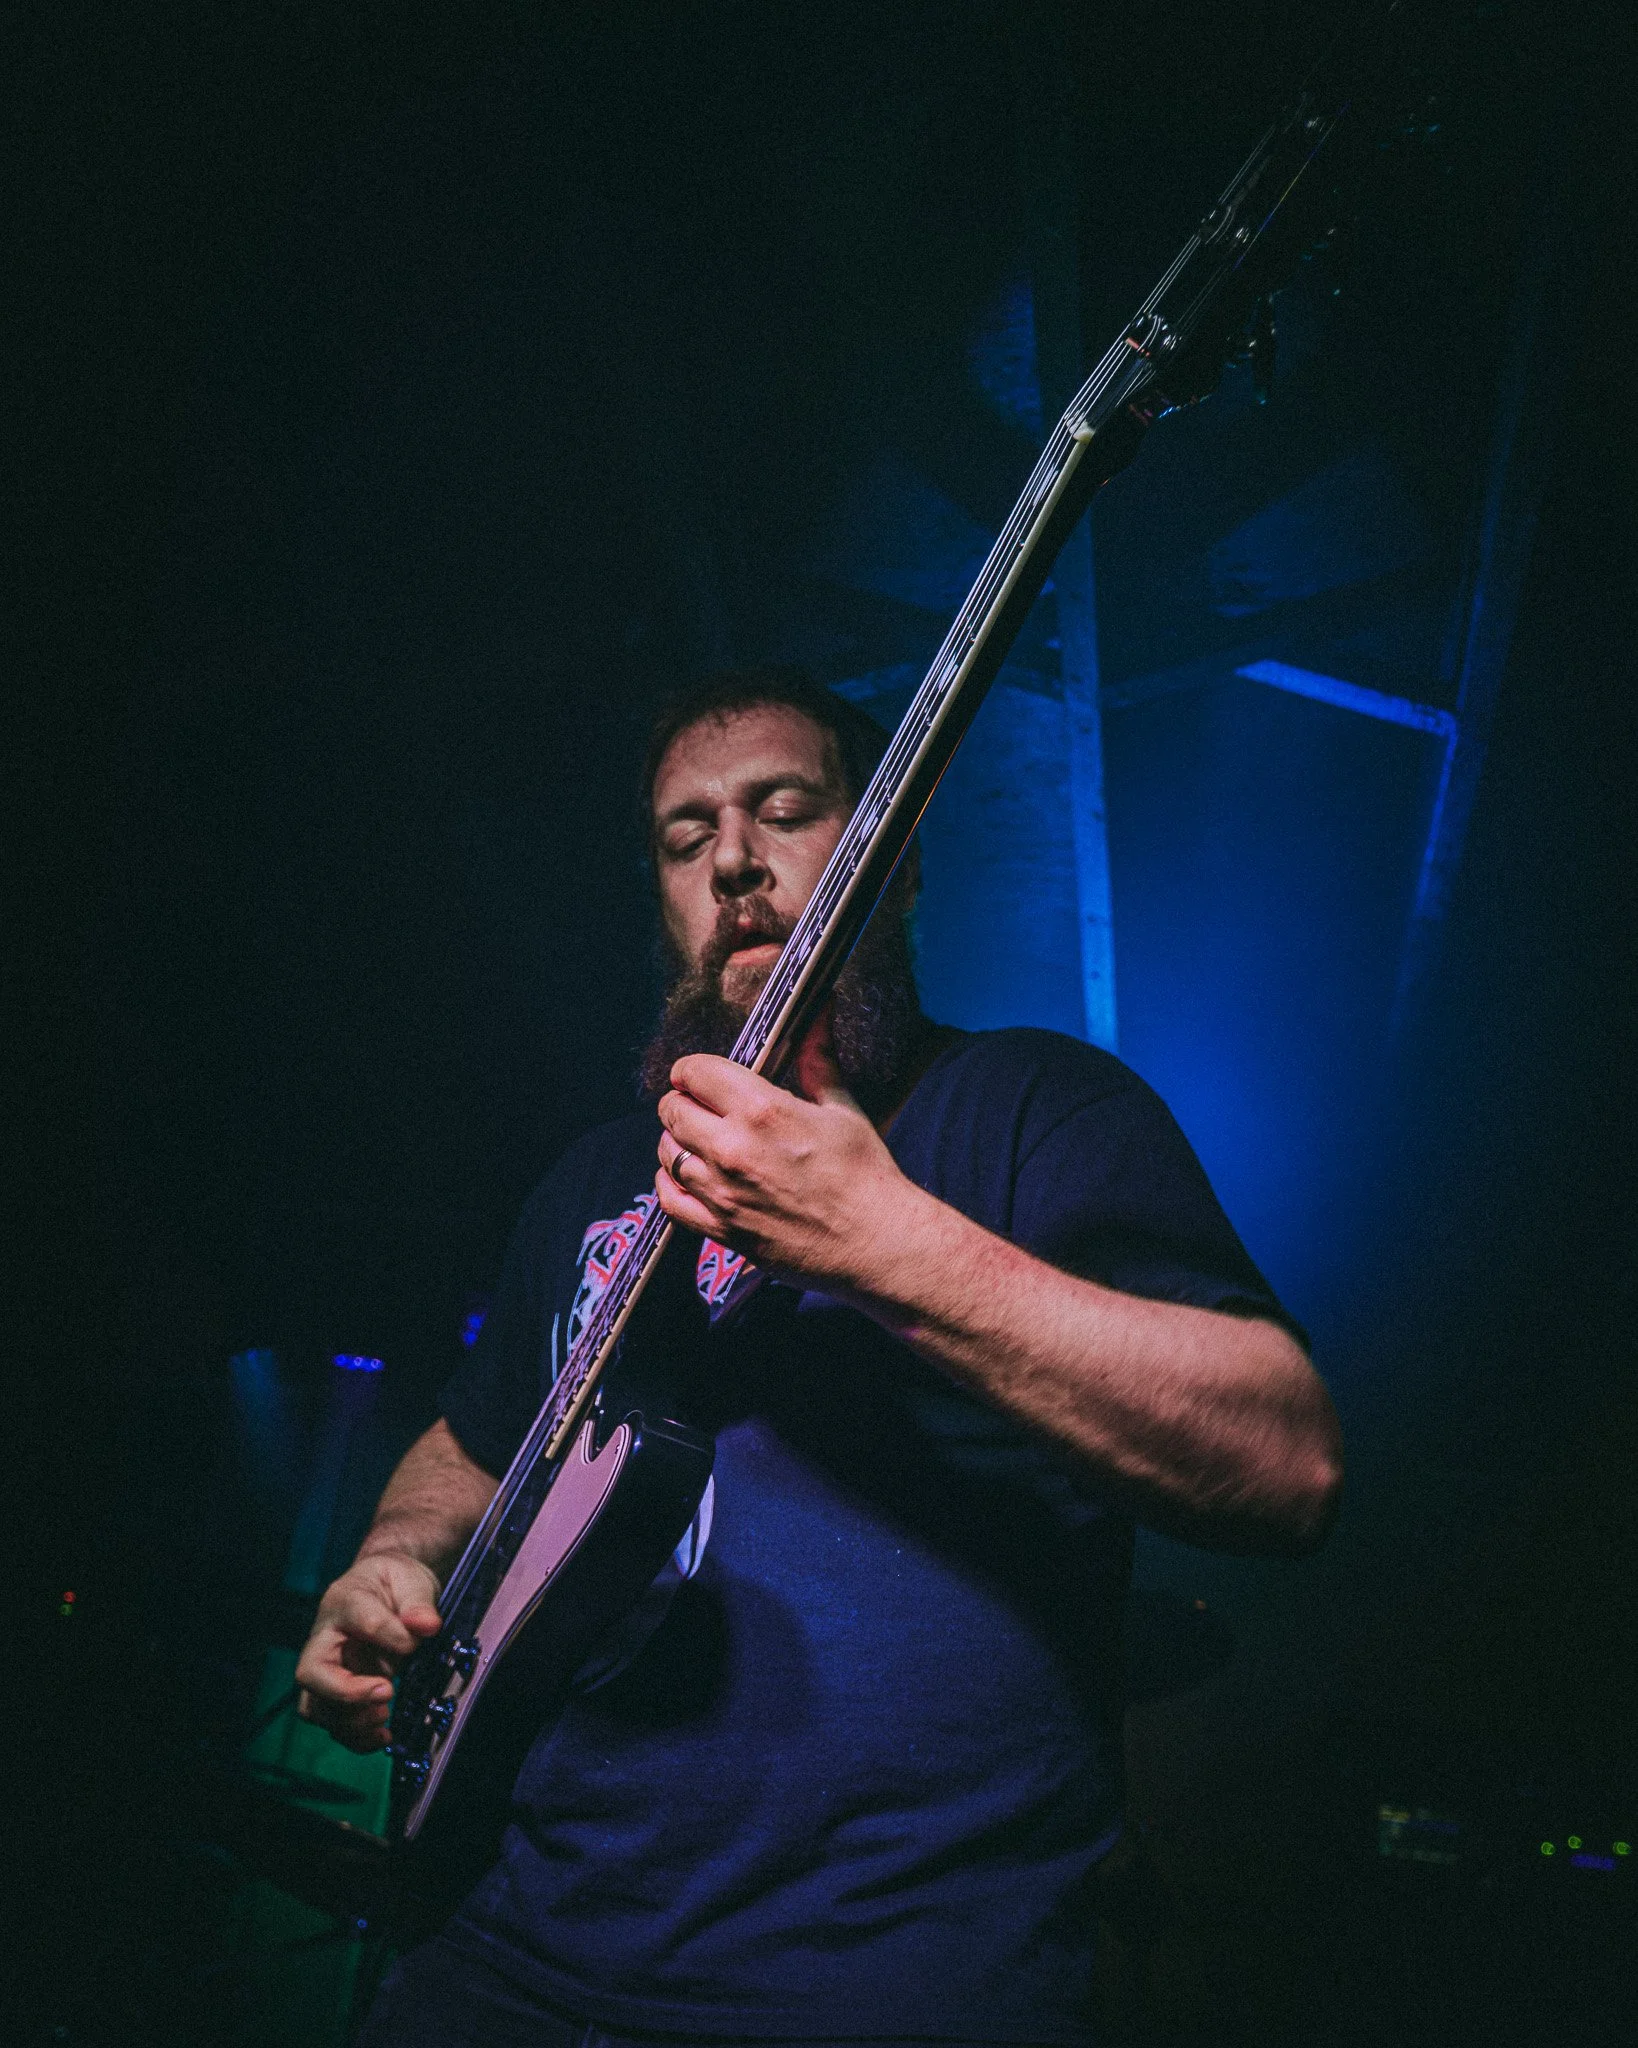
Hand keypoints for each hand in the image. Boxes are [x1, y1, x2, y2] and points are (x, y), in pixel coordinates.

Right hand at [294, 1551, 442, 1752]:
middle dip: (345, 1692)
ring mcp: (328, 1670)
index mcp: (345, 1601)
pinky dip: (355, 1738)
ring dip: (349, 1722)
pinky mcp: (337, 1693)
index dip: (387, 1635)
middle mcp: (325, 1638)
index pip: (358, 1619)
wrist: (386, 1590)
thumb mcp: (411, 1580)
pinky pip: (332, 1724)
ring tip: (384, 1719)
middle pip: (311, 1673)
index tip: (414, 1643)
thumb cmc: (394, 1582)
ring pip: (316, 1706)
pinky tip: (384, 1736)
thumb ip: (418, 1603)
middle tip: (386, 1691)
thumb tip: (427, 1626)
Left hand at [654, 1014, 921, 1295]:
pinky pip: (669, 1201)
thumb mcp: (843, 1109)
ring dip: (678, 1141)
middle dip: (683, 1101)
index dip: (693, 1069)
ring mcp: (722, 1192)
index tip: (700, 1075)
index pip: (695, 1072)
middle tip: (701, 1106)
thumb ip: (818, 1059)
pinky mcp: (722, 1230)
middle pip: (672, 1110)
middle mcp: (733, 1148)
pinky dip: (671, 1183)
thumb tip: (821, 1012)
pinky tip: (688, 1177)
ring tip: (700, 1141)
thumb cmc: (865, 1175)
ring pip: (667, 1152)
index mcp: (762, 1110)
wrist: (877, 1243)